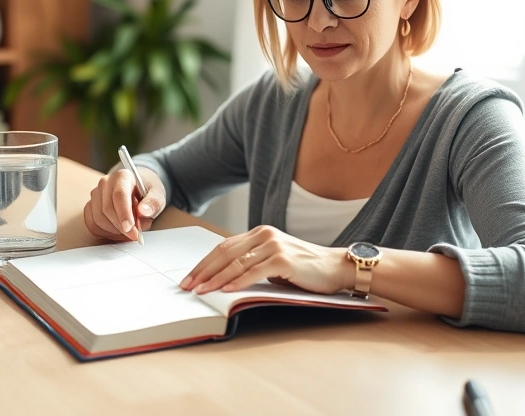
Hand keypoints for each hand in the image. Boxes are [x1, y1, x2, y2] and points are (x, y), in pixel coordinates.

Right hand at [83, 168, 165, 241]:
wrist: (137, 189)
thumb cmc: (147, 192)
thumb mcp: (157, 195)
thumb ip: (153, 203)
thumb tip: (143, 212)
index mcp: (122, 176)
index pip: (119, 195)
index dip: (124, 214)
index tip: (131, 228)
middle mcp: (105, 183)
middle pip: (107, 209)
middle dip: (121, 226)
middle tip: (135, 235)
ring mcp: (95, 194)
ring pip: (98, 218)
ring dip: (114, 231)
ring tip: (129, 231)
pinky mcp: (90, 206)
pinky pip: (92, 224)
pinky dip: (105, 233)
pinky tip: (118, 232)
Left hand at [180, 225, 353, 294]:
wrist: (336, 268)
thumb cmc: (306, 269)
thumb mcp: (274, 263)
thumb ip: (253, 264)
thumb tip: (224, 280)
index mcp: (260, 233)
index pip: (224, 247)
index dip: (204, 263)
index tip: (190, 277)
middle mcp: (265, 235)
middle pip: (225, 252)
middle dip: (203, 271)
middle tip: (188, 285)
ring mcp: (274, 245)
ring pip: (236, 262)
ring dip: (215, 278)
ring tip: (201, 290)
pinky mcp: (283, 259)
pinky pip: (254, 271)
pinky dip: (237, 281)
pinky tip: (225, 290)